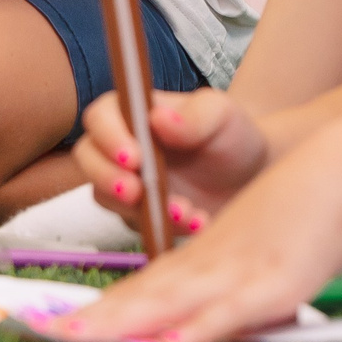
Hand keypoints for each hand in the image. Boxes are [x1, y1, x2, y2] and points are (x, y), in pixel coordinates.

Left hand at [49, 133, 341, 341]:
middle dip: (96, 319)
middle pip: (141, 293)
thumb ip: (217, 273)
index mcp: (199, 254)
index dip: (102, 309)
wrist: (338, 166)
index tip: (58, 327)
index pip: (139, 286)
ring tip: (81, 338)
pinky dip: (199, 330)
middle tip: (45, 334)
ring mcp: (235, 269)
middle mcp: (207, 262)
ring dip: (126, 323)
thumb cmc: (295, 206)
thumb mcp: (246, 241)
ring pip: (169, 298)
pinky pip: (228, 310)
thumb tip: (188, 316)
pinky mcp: (271, 280)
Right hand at [72, 86, 271, 238]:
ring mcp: (128, 182)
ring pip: (106, 197)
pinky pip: (137, 226)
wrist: (253, 177)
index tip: (134, 157)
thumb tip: (159, 119)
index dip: (108, 136)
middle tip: (136, 192)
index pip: (100, 116)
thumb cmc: (233, 136)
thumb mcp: (222, 116)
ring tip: (183, 211)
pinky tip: (198, 222)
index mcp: (134, 113)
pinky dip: (163, 228)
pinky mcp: (140, 214)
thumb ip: (195, 115)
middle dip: (106, 177)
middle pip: (88, 158)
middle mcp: (122, 146)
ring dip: (138, 209)